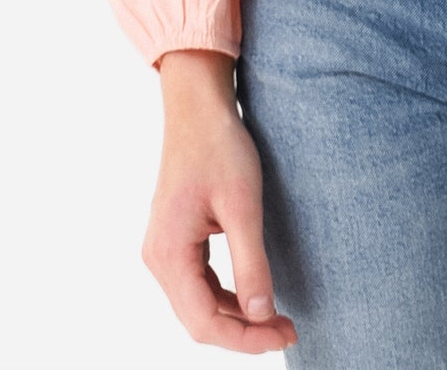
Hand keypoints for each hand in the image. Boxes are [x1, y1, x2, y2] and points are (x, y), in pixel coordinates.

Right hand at [143, 55, 297, 354]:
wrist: (198, 107)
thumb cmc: (220, 147)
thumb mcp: (242, 205)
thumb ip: (251, 264)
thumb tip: (262, 315)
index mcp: (169, 254)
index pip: (204, 321)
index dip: (246, 338)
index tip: (285, 334)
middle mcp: (158, 258)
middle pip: (198, 320)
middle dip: (244, 332)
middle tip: (288, 330)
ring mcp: (163, 249)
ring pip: (198, 304)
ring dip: (236, 317)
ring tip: (277, 318)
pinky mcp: (175, 239)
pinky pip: (198, 283)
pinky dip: (226, 296)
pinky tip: (254, 294)